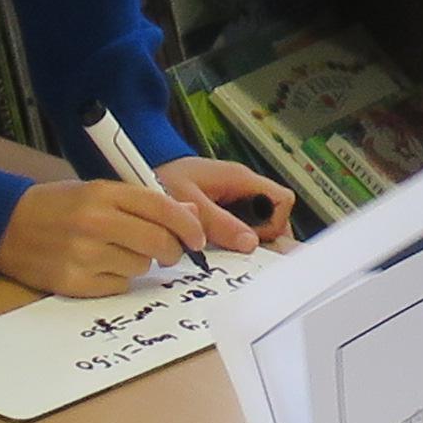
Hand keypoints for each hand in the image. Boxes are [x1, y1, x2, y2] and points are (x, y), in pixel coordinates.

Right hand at [0, 178, 226, 297]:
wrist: (4, 225)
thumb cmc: (56, 206)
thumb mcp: (97, 191)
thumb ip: (142, 203)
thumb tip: (191, 218)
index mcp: (102, 193)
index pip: (162, 208)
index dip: (188, 226)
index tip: (197, 239)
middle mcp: (94, 222)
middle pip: (158, 242)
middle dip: (171, 251)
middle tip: (168, 253)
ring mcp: (83, 255)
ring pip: (141, 267)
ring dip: (139, 263)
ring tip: (116, 253)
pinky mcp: (74, 283)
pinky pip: (118, 287)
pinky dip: (117, 280)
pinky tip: (99, 267)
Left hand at [158, 156, 290, 250]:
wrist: (140, 172)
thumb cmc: (162, 178)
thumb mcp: (189, 202)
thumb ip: (219, 223)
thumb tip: (249, 243)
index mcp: (240, 179)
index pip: (282, 201)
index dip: (274, 224)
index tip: (252, 240)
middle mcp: (242, 187)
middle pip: (274, 216)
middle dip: (261, 237)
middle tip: (236, 250)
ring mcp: (234, 197)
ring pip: (257, 225)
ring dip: (242, 240)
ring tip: (219, 247)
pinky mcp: (223, 208)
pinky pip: (238, 226)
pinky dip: (229, 239)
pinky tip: (211, 244)